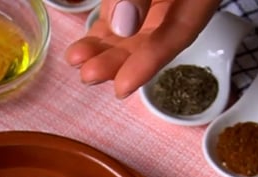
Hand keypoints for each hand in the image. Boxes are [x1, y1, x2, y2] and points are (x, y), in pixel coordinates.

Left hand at [65, 0, 219, 98]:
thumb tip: (122, 24)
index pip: (180, 34)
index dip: (150, 63)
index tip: (121, 87)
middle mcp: (181, 1)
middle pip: (152, 38)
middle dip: (118, 62)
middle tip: (89, 75)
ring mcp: (160, 0)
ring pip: (133, 30)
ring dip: (105, 50)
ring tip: (76, 60)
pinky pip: (122, 13)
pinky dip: (103, 32)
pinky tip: (83, 48)